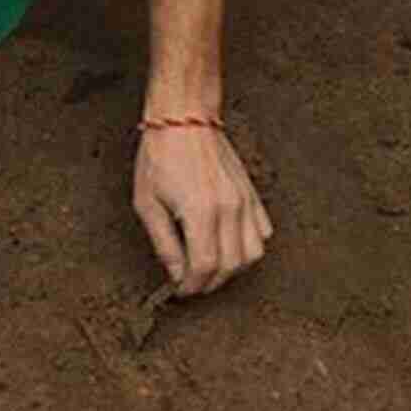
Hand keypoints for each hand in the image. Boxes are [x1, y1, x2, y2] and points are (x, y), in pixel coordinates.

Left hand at [132, 127, 272, 295]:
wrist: (183, 119)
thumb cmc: (160, 156)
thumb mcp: (147, 203)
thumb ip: (164, 243)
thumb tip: (175, 274)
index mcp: (200, 212)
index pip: (204, 267)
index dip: (192, 286)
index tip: (180, 291)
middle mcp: (229, 209)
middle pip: (230, 266)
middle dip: (210, 282)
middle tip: (191, 283)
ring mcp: (245, 201)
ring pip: (253, 254)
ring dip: (232, 269)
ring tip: (209, 267)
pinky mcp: (251, 193)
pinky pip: (263, 231)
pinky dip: (249, 247)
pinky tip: (228, 244)